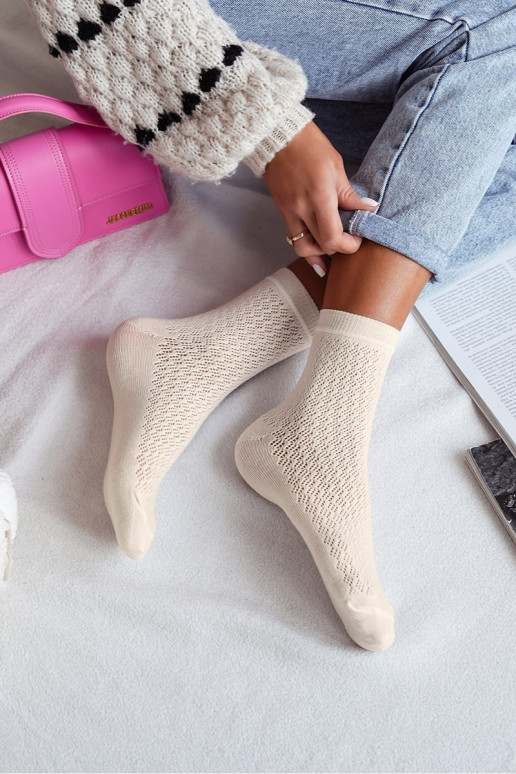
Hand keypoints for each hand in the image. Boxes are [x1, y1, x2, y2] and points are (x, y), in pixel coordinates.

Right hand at [262, 120, 377, 275]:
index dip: (348, 245)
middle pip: (321, 246)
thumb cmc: (309, 146)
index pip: (333, 237)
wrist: (277, 136)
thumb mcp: (335, 166)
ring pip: (303, 249)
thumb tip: (369, 208)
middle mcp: (302, 209)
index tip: (357, 238)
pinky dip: (306, 246)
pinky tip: (316, 250)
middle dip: (338, 248)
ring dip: (319, 253)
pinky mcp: (282, 211)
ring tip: (330, 250)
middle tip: (348, 240)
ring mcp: (289, 212)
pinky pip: (293, 238)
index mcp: (319, 196)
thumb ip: (349, 194)